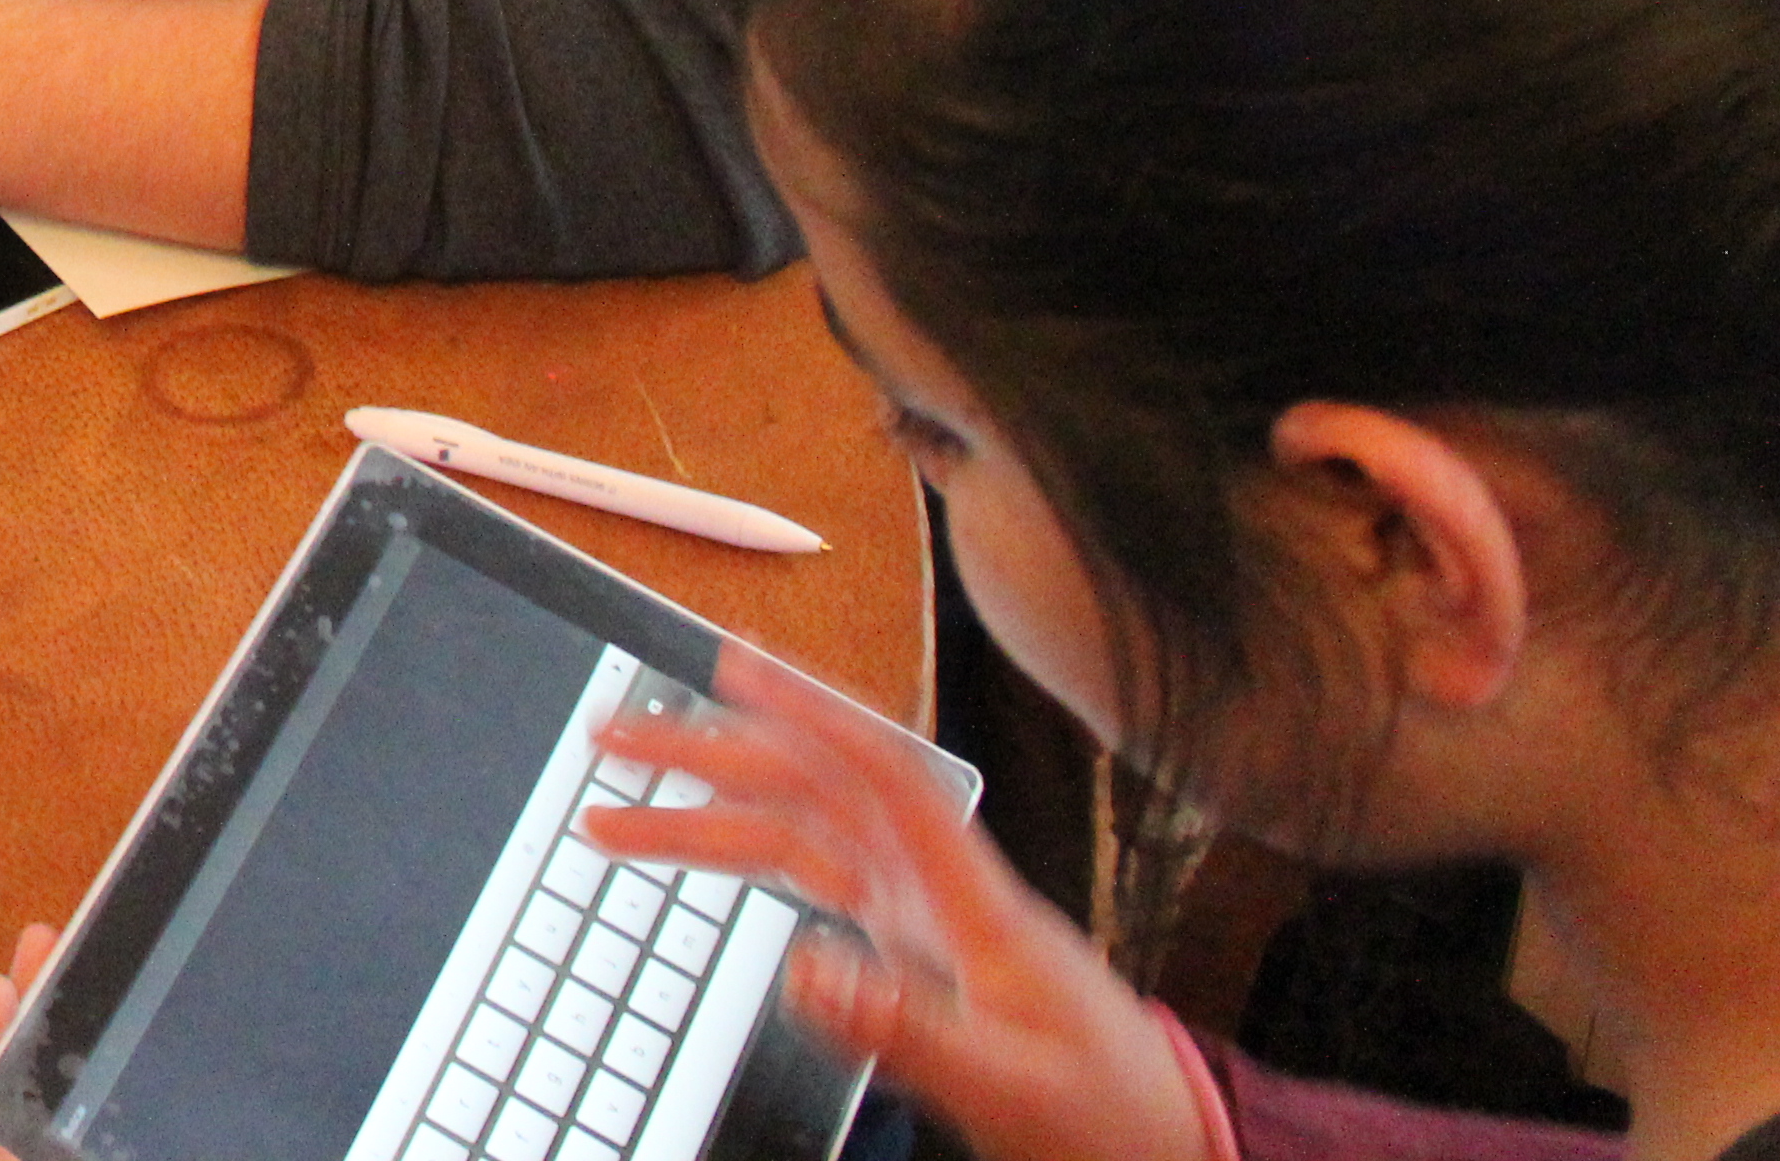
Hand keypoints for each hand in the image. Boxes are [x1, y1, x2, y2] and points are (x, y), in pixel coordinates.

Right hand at [589, 648, 1207, 1160]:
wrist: (1162, 1138)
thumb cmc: (1106, 1112)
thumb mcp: (1009, 1085)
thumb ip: (909, 1027)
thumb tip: (808, 970)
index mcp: (972, 904)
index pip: (881, 776)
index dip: (808, 710)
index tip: (731, 666)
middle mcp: (939, 894)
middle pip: (813, 795)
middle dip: (711, 756)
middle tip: (617, 744)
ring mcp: (923, 920)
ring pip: (802, 836)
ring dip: (711, 812)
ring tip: (620, 815)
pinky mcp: (913, 952)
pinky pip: (818, 882)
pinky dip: (753, 856)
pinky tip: (709, 854)